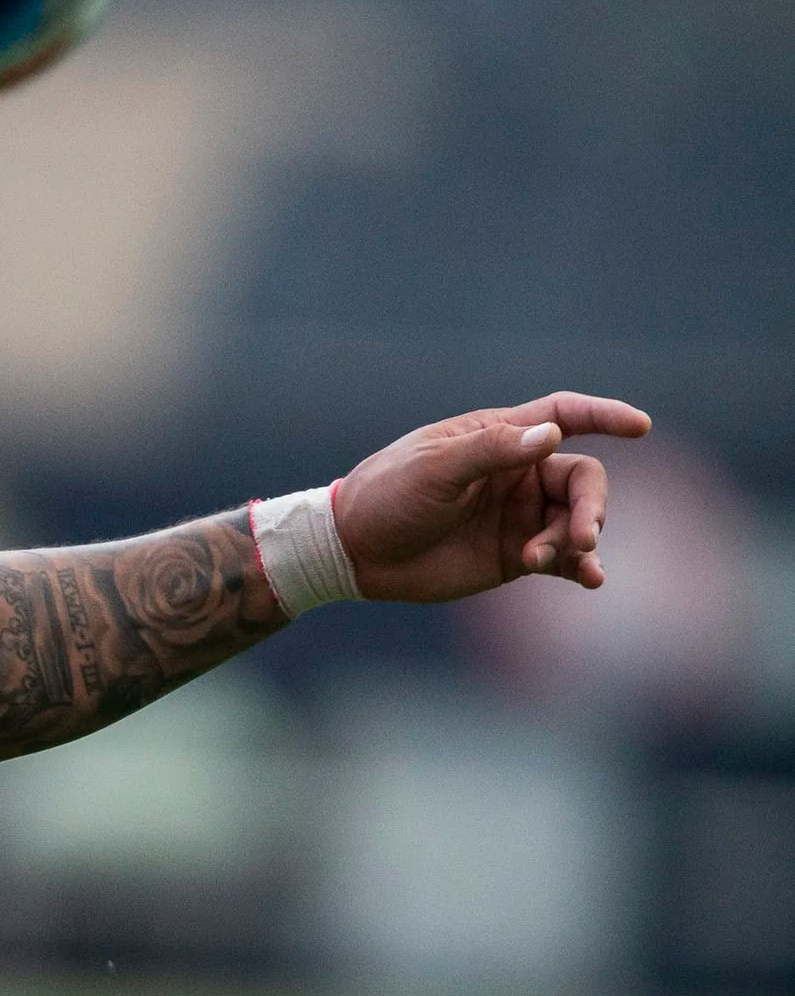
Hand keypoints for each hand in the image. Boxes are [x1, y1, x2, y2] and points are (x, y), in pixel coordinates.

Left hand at [335, 392, 653, 601]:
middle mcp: (519, 473)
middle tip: (580, 538)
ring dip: (577, 540)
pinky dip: (582, 567)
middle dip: (592, 507)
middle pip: (583, 479)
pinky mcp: (517, 554)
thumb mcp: (433, 468)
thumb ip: (491, 450)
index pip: (564, 415)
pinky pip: (564, 558)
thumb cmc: (387, 495)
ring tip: (545, 559)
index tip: (640, 426)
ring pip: (578, 520)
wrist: (356, 551)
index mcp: (499, 437)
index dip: (603, 415)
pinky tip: (592, 580)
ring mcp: (521, 515)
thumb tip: (551, 434)